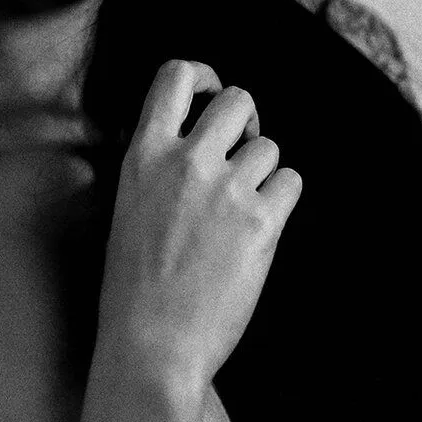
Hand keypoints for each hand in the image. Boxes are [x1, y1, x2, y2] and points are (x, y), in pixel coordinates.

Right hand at [96, 60, 302, 385]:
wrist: (152, 345)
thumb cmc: (135, 289)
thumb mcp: (130, 209)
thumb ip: (162, 169)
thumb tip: (203, 145)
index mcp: (143, 156)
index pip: (176, 75)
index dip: (204, 76)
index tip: (212, 95)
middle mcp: (186, 161)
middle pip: (238, 101)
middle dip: (246, 123)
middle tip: (241, 154)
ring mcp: (226, 189)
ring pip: (269, 147)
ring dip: (263, 173)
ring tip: (242, 212)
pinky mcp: (261, 220)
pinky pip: (291, 181)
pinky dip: (282, 201)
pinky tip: (260, 229)